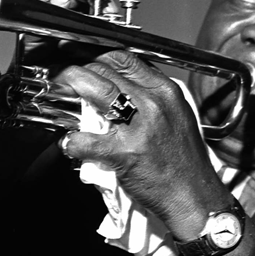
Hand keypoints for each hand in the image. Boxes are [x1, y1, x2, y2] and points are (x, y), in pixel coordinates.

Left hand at [54, 50, 231, 238]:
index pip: (124, 59)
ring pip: (94, 91)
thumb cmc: (184, 163)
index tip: (85, 65)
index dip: (98, 58)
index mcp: (166, 92)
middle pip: (105, 70)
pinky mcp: (125, 153)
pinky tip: (70, 144)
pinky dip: (72, 142)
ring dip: (69, 90)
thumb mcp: (177, 117)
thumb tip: (118, 88)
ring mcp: (139, 127)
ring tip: (60, 98)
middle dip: (78, 72)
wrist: (194, 197)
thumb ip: (151, 99)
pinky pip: (86, 140)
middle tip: (65, 80)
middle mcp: (154, 103)